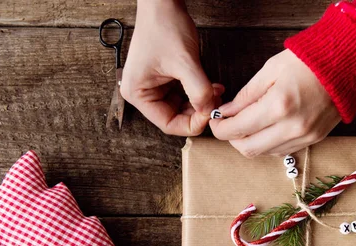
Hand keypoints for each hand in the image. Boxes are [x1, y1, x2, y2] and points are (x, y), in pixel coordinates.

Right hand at [121, 0, 222, 135]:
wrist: (163, 3)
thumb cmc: (164, 26)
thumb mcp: (185, 63)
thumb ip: (198, 91)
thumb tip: (209, 111)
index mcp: (138, 94)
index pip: (168, 124)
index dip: (192, 123)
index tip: (210, 114)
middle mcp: (143, 93)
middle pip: (175, 117)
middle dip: (199, 111)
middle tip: (216, 104)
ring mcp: (153, 86)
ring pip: (182, 107)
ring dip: (201, 102)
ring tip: (216, 93)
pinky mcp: (164, 78)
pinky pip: (184, 94)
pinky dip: (199, 92)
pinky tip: (212, 86)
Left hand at [209, 50, 339, 157]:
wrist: (348, 64)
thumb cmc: (309, 61)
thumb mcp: (270, 70)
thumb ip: (246, 95)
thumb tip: (226, 112)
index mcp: (278, 106)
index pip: (237, 129)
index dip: (220, 128)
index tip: (215, 120)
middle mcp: (292, 127)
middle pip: (248, 149)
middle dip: (232, 138)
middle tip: (228, 123)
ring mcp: (305, 137)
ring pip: (265, 153)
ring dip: (250, 142)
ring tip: (248, 123)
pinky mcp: (314, 140)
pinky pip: (282, 151)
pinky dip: (268, 143)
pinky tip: (267, 128)